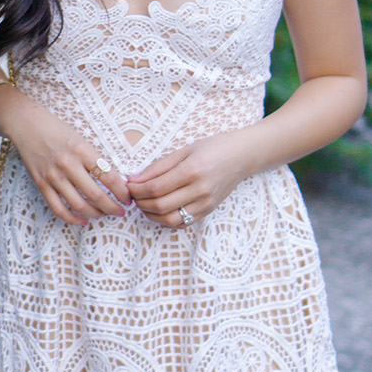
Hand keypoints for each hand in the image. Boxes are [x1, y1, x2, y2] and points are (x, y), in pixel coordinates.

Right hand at [0, 94, 131, 227]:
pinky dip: (72, 218)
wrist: (26, 124)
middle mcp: (67, 164)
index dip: (122, 191)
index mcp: (82, 149)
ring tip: (104, 214)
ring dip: (96, 214)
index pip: (108, 176)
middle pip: (96, 195)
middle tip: (121, 211)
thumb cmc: (56, 129)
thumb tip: (114, 180)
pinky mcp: (41, 184)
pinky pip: (58, 208)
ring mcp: (53, 176)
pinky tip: (82, 220)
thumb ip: (94, 158)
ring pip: (79, 205)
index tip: (128, 198)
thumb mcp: (81, 138)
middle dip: (113, 208)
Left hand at [126, 130, 256, 228]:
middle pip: (160, 206)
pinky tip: (159, 210)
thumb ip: (158, 166)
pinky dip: (166, 220)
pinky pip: (182, 223)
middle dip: (140, 202)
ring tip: (144, 203)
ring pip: (169, 219)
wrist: (242, 156)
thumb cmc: (213, 148)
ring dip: (150, 214)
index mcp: (192, 171)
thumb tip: (135, 180)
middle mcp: (199, 190)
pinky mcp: (208, 211)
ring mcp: (205, 203)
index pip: (155, 188)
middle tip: (133, 194)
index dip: (137, 190)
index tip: (129, 185)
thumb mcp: (184, 150)